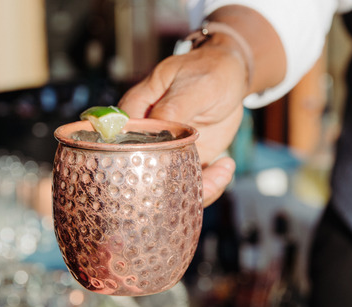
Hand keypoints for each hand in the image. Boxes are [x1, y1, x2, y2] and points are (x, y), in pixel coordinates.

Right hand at [119, 44, 241, 206]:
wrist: (231, 76)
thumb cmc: (209, 72)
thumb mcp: (194, 85)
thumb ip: (171, 108)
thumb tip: (153, 133)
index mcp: (137, 111)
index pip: (120, 142)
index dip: (133, 162)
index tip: (161, 168)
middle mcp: (146, 137)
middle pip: (142, 171)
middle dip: (165, 187)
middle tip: (200, 180)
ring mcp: (166, 152)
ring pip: (167, 185)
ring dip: (195, 189)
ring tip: (223, 171)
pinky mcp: (185, 162)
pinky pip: (191, 184)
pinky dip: (210, 184)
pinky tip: (227, 164)